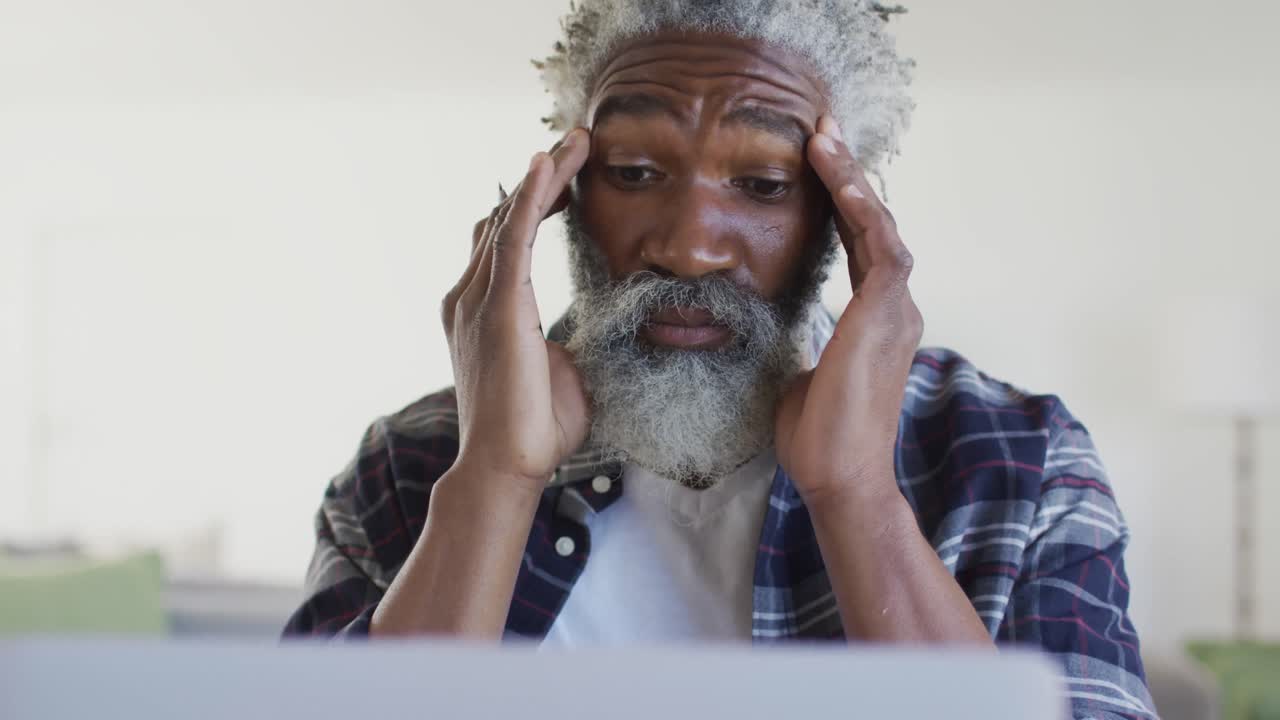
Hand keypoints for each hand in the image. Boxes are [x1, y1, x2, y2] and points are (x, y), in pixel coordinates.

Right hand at [441, 129, 591, 492]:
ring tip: (575, 141)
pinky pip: (513, 238)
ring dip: (543, 176)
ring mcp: (478, 299)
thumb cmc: (535, 429)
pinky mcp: (498, 307)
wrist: (507, 466)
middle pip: (504, 218)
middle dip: (541, 180)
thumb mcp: (563, 370)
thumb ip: (574, 339)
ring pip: (509, 218)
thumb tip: (608, 328)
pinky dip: (530, 197)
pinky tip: (548, 165)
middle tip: (575, 144)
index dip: (533, 204)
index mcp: (483, 310)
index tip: (566, 179)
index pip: (506, 240)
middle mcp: (470, 296)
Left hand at [774, 115, 922, 507]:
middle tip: (820, 133)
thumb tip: (772, 327)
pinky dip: (861, 209)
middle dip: (846, 176)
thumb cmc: (817, 437)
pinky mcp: (889, 314)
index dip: (839, 204)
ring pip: (879, 225)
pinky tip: (838, 178)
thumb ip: (799, 342)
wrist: (839, 477)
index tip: (814, 166)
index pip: (858, 245)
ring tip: (823, 140)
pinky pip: (880, 244)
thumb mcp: (799, 373)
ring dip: (852, 181)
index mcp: (875, 319)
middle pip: (872, 224)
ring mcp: (897, 309)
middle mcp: (895, 307)